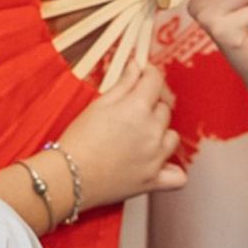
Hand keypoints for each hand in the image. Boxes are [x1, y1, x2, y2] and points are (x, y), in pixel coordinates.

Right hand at [58, 65, 184, 205]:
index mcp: (138, 108)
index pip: (155, 80)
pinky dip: (172, 170)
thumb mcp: (99, 104)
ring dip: (160, 134)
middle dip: (150, 106)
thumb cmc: (79, 141)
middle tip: (129, 113)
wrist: (69, 177)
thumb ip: (123, 84)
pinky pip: (179, 176)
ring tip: (140, 138)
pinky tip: (159, 164)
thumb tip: (137, 66)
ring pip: (172, 137)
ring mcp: (156, 158)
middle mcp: (152, 131)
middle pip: (164, 109)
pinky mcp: (155, 181)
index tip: (142, 75)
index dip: (149, 73)